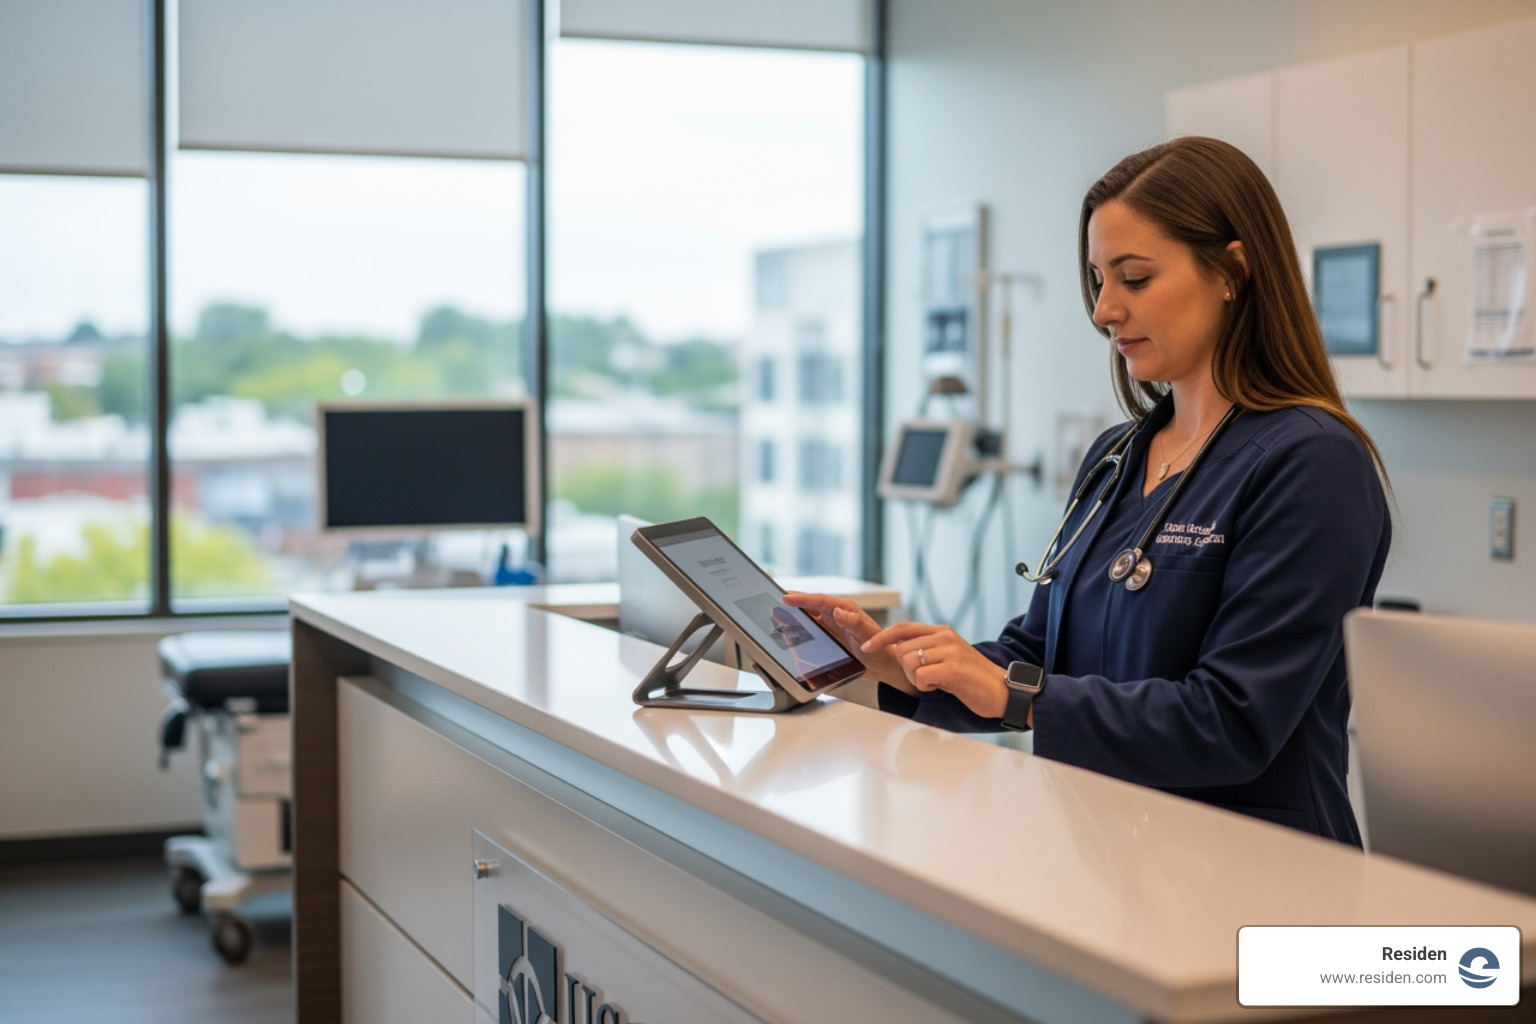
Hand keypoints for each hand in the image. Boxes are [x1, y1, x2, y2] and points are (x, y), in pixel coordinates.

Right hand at [780, 592, 912, 691]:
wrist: (885, 665)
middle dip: (796, 601)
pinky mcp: (832, 635)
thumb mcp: (868, 635)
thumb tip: (838, 612)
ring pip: (811, 615)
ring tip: (781, 612)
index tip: (786, 597)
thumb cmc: (881, 649)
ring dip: (797, 613)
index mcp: (846, 610)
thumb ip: (854, 623)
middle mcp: (839, 615)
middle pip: (812, 605)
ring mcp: (834, 625)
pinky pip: (813, 628)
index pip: (820, 601)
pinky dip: (802, 627)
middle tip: (778, 599)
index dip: (802, 598)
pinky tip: (793, 629)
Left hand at [860, 620, 1008, 719]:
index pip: (903, 628)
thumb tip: (899, 650)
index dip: (882, 637)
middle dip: (906, 669)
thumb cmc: (974, 679)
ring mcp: (949, 651)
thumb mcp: (949, 656)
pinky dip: (925, 687)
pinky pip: (920, 677)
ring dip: (917, 679)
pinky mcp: (953, 668)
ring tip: (937, 682)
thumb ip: (927, 649)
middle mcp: (945, 637)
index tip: (867, 646)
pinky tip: (941, 687)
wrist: (1004, 691)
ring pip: (909, 663)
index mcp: (942, 632)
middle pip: (902, 649)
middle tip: (925, 678)